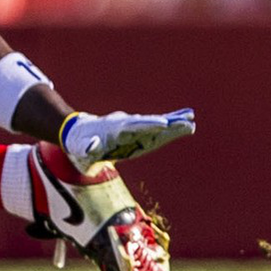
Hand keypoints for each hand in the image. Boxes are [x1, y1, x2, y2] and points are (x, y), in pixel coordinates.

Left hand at [61, 109, 194, 166]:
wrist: (79, 134)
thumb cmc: (80, 146)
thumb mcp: (80, 150)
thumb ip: (88, 148)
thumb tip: (93, 145)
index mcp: (114, 129)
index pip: (133, 127)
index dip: (148, 126)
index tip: (163, 124)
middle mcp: (126, 124)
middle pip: (149, 123)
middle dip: (167, 123)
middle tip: (187, 122)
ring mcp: (133, 126)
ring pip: (155, 124)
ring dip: (173, 123)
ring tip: (192, 120)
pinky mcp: (138, 130)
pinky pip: (156, 127)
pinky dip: (170, 124)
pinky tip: (186, 120)